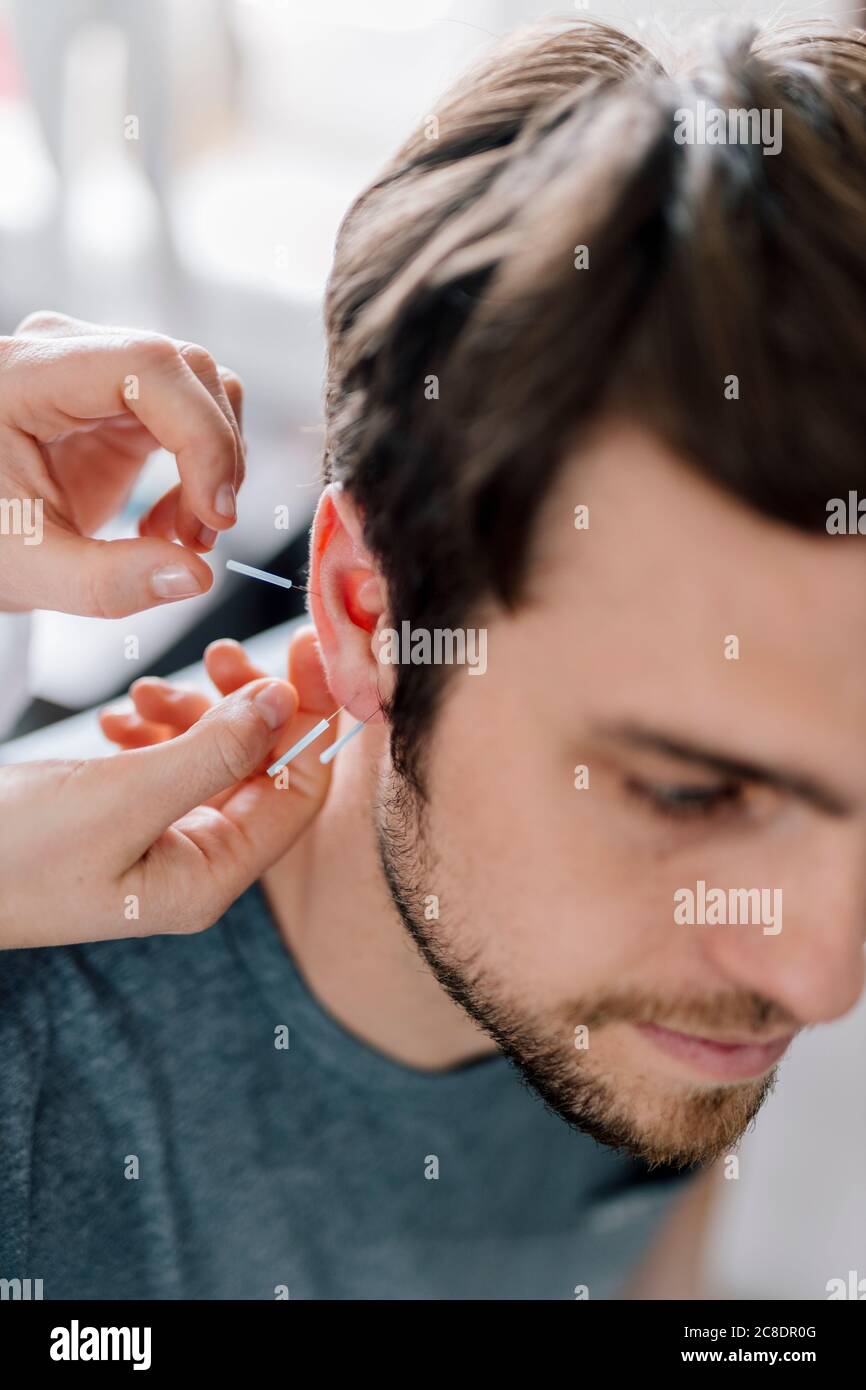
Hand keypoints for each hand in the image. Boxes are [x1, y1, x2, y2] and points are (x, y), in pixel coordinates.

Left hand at [0, 310, 244, 616]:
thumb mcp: (28, 567)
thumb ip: (107, 581)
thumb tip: (196, 576)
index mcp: (23, 375)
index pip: (145, 367)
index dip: (200, 435)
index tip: (215, 514)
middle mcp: (66, 356)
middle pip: (187, 370)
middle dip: (216, 457)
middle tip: (201, 538)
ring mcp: (100, 376)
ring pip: (204, 390)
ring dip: (216, 467)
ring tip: (182, 536)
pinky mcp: (123, 406)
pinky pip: (194, 419)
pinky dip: (201, 475)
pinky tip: (165, 524)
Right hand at [0, 628, 333, 947]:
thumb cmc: (11, 856)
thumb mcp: (121, 798)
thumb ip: (212, 751)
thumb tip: (286, 702)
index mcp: (208, 879)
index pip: (299, 794)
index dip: (310, 721)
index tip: (306, 652)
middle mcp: (194, 864)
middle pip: (261, 769)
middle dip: (247, 708)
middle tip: (221, 653)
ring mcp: (159, 840)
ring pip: (211, 756)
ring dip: (190, 712)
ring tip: (144, 690)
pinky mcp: (123, 817)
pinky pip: (165, 761)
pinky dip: (150, 728)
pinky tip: (118, 715)